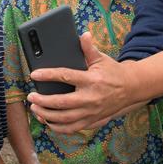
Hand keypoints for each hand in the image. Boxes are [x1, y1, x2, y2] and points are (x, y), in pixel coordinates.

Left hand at [27, 32, 143, 133]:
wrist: (131, 89)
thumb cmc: (113, 72)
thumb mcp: (102, 59)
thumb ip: (89, 48)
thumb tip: (83, 34)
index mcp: (91, 80)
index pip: (66, 76)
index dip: (48, 75)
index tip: (34, 74)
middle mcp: (91, 98)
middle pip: (62, 103)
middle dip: (43, 101)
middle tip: (31, 96)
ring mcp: (91, 112)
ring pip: (65, 119)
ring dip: (47, 115)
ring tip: (35, 108)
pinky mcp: (92, 121)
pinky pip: (72, 128)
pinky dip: (58, 127)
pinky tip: (47, 121)